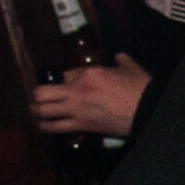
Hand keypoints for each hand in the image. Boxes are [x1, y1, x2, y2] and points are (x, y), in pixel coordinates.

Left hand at [30, 57, 149, 136]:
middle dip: (37, 94)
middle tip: (39, 97)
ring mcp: (76, 110)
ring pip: (43, 111)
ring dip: (36, 111)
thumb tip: (117, 56)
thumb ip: (121, 60)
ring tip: (36, 111)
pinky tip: (44, 125)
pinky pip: (54, 127)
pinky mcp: (80, 126)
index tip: (68, 82)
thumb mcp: (130, 68)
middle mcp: (76, 91)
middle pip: (42, 92)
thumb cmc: (141, 88)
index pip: (65, 74)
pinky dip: (46, 126)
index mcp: (89, 73)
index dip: (65, 78)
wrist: (148, 112)